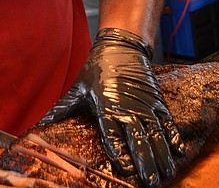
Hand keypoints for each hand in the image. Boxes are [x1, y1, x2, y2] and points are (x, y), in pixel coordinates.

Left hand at [40, 28, 183, 186]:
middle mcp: (127, 108)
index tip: (126, 171)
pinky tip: (178, 153)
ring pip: (156, 134)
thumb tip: (40, 123)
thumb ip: (62, 109)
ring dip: (162, 156)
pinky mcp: (157, 100)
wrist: (121, 44)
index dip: (120, 154)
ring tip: (166, 174)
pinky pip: (167, 121)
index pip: (112, 135)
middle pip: (138, 140)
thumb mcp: (78, 88)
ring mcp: (144, 104)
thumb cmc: (96, 67)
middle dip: (146, 163)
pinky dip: (174, 137)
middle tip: (152, 183)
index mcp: (105, 106)